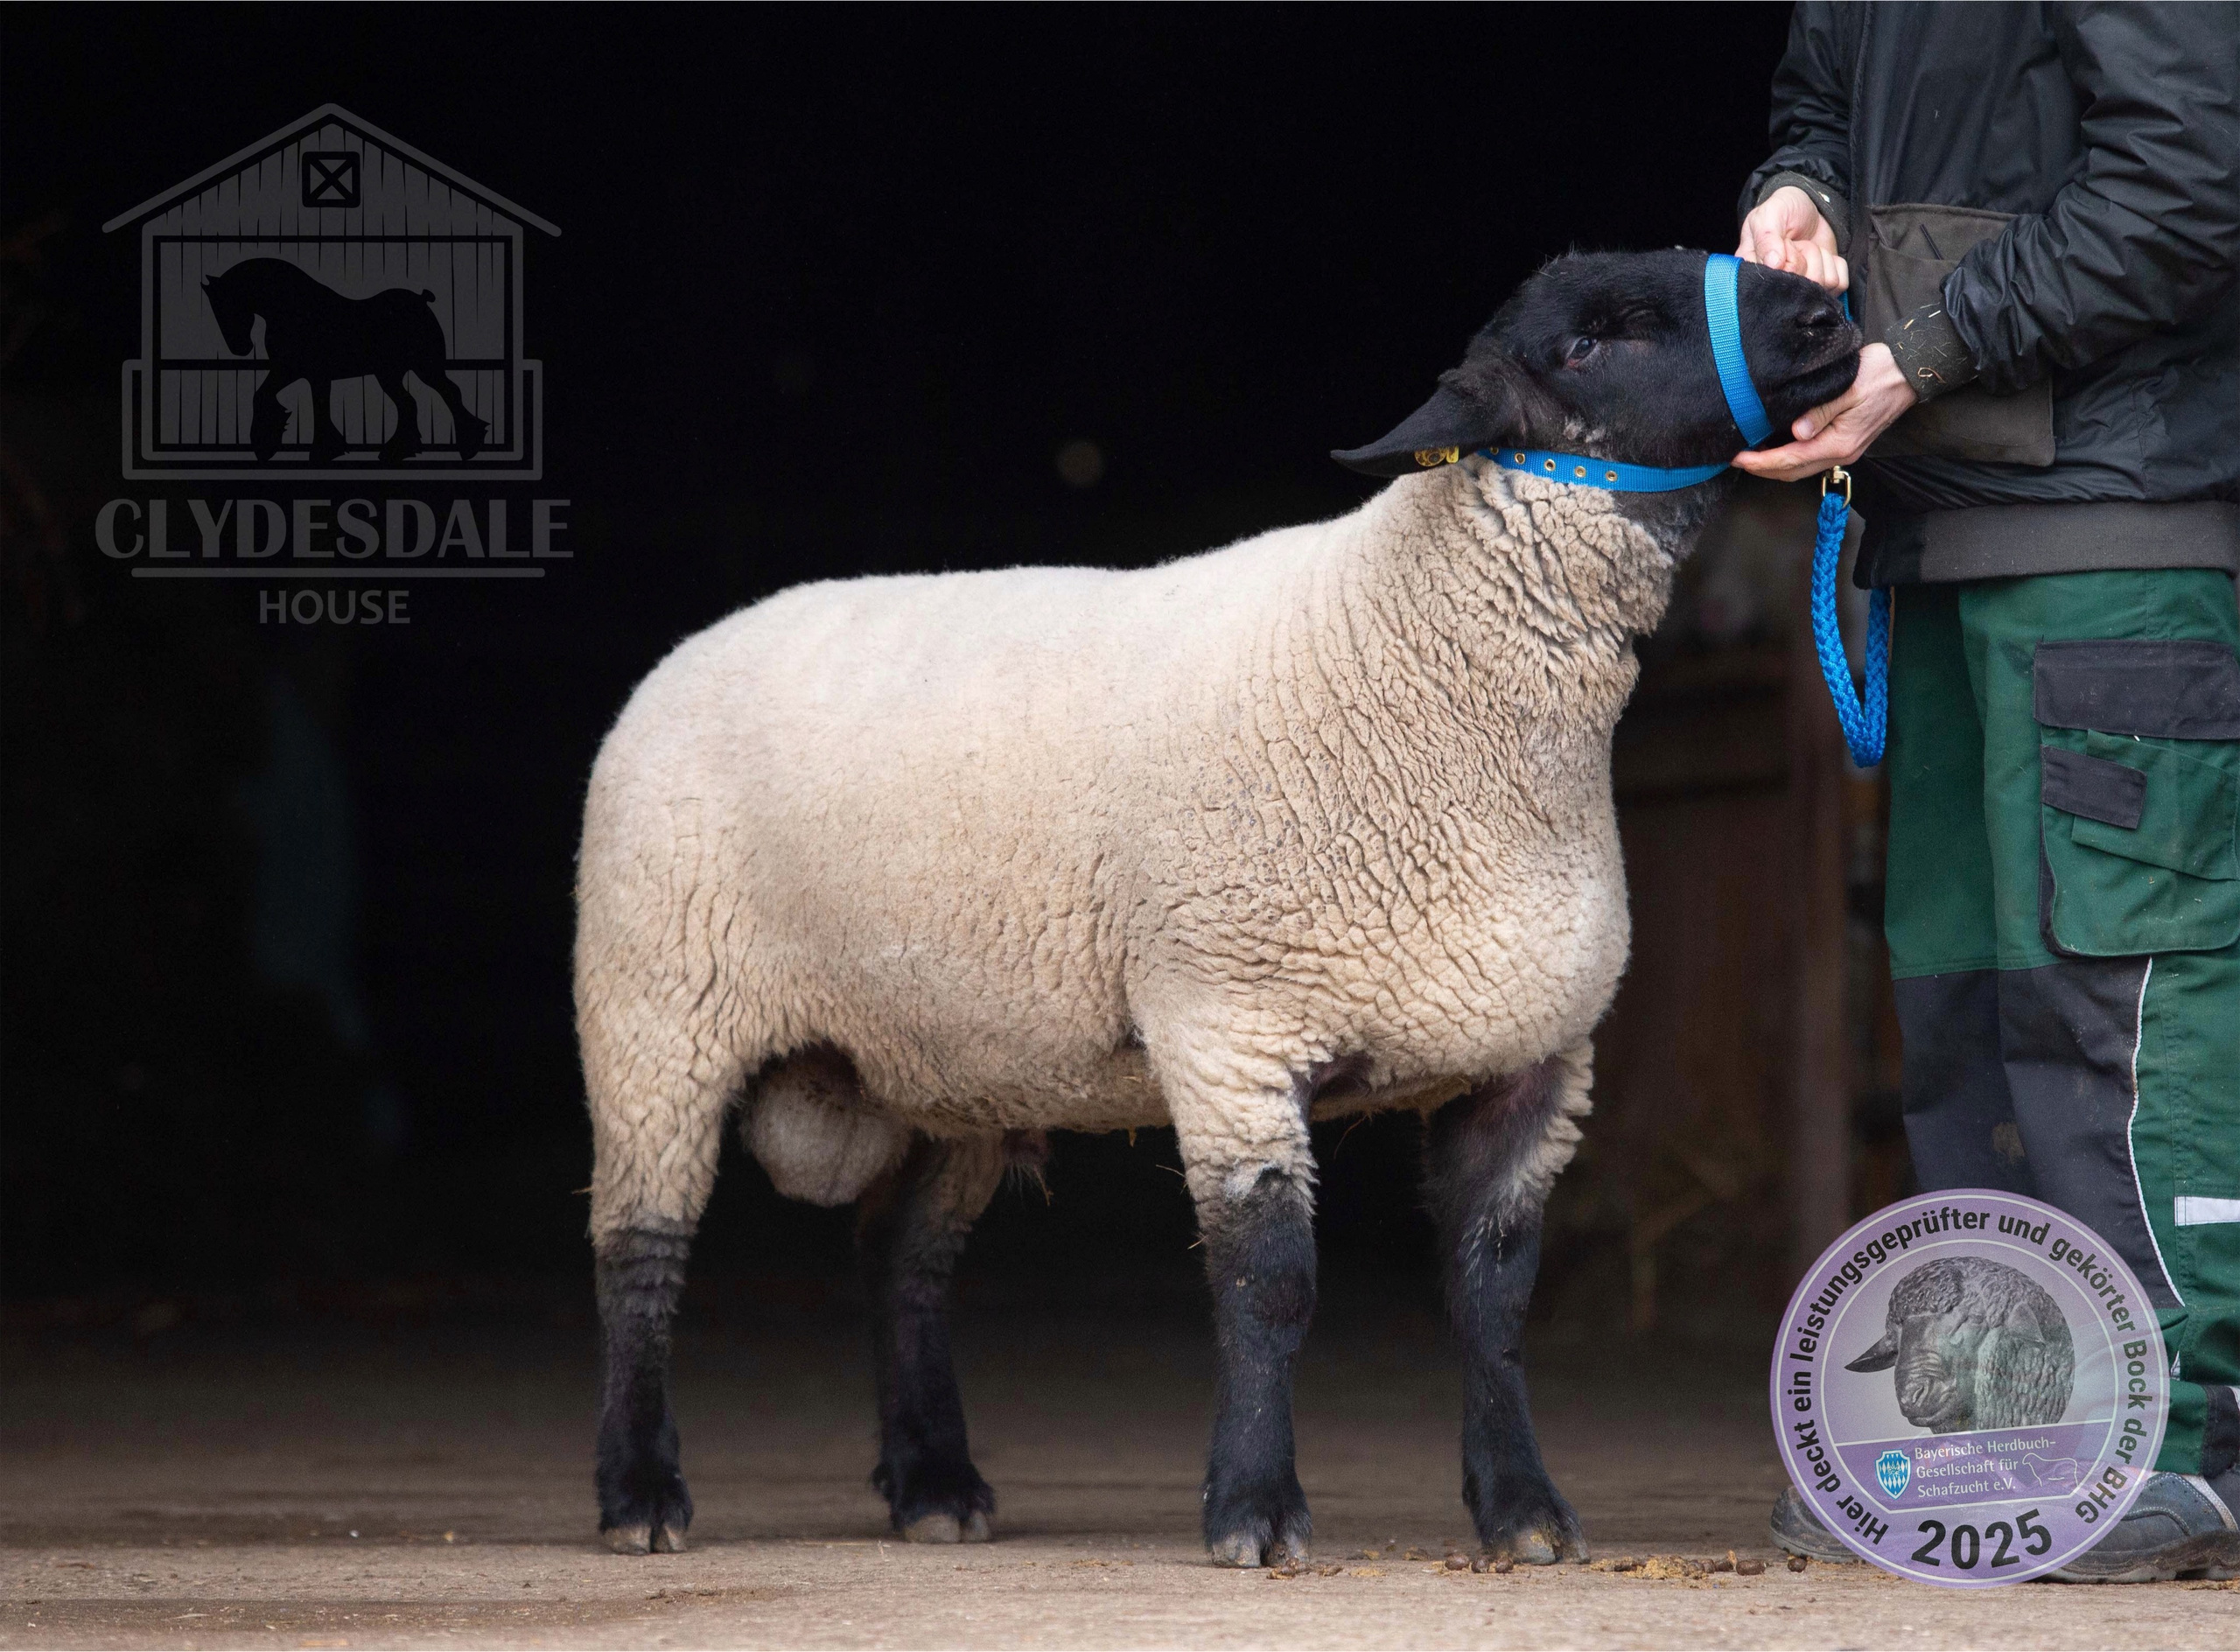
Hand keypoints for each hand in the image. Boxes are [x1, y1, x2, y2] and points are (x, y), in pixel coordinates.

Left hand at [1732, 344, 1916, 481]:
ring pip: (1801, 467)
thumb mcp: (1847, 388)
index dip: (1761, 462)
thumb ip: (1820, 412)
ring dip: (1775, 465)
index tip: (1737, 457)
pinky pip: (1811, 457)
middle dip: (1762, 468)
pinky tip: (1776, 445)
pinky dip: (1790, 456)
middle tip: (1736, 458)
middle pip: (1792, 471)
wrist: (1910, 371)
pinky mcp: (1846, 442)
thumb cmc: (1880, 374)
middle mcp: (1841, 453)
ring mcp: (1845, 450)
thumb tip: (1797, 433)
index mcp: (1839, 443)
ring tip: (1751, 454)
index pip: (1791, 460)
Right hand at [1737, 185, 1847, 294]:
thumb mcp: (1770, 214)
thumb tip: (1774, 264)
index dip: (1785, 261)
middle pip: (1800, 287)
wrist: (1810, 206)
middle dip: (1805, 255)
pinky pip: (1838, 283)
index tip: (1785, 242)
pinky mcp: (1822, 285)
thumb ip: (1767, 238)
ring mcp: (1800, 288)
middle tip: (1796, 242)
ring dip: (1820, 258)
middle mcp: (1776, 285)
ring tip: (1807, 246)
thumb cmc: (1785, 209)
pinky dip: (1835, 265)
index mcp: (1754, 270)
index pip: (1773, 282)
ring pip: (1821, 284)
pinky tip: (1822, 254)